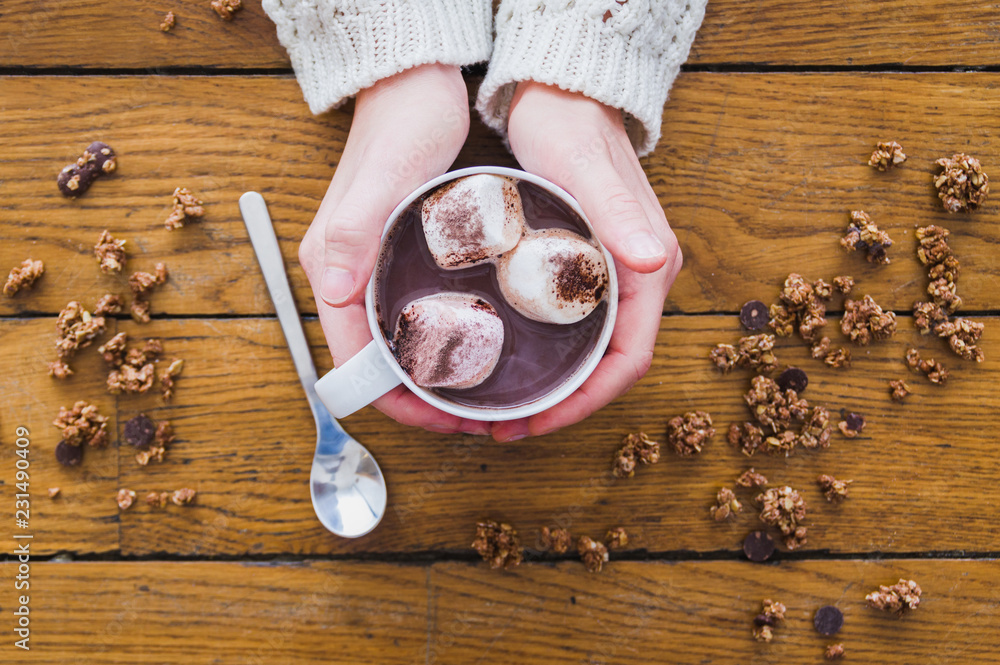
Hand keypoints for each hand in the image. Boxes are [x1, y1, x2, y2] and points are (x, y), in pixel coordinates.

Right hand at [298, 64, 488, 434]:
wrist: (413, 82)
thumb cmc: (403, 121)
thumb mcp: (386, 175)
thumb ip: (353, 233)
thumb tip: (330, 295)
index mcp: (332, 265)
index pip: (353, 360)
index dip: (395, 400)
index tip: (445, 418)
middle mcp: (343, 272)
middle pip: (374, 361)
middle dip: (419, 397)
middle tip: (474, 414)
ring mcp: (366, 266)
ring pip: (394, 343)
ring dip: (431, 374)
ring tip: (480, 392)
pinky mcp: (390, 255)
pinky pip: (408, 315)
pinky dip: (438, 342)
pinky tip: (475, 346)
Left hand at [491, 82, 682, 441]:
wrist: (561, 89)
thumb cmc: (570, 125)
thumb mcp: (586, 171)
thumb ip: (620, 216)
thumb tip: (653, 262)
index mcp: (647, 269)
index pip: (629, 359)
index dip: (587, 401)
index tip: (537, 421)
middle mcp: (638, 278)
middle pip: (609, 366)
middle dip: (565, 404)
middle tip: (507, 425)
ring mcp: (613, 272)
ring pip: (591, 351)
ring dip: (555, 386)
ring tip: (505, 407)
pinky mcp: (587, 263)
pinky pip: (575, 327)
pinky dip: (548, 354)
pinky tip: (510, 360)